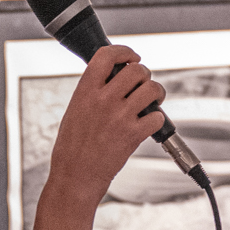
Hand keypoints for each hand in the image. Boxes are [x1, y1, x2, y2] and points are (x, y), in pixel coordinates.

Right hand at [46, 44, 165, 195]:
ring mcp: (119, 116)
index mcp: (85, 91)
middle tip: (143, 85)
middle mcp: (103, 100)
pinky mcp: (133, 134)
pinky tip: (149, 124)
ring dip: (156, 93)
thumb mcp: (74, 111)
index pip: (107, 56)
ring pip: (152, 89)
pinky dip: (157, 120)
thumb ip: (92, 92)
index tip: (132, 56)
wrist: (75, 177)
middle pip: (136, 70)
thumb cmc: (72, 148)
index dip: (124, 52)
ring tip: (152, 102)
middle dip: (144, 75)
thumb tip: (112, 79)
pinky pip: (157, 117)